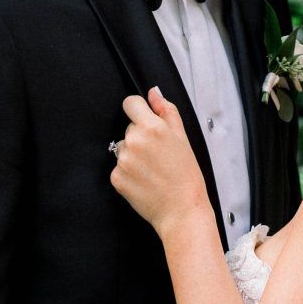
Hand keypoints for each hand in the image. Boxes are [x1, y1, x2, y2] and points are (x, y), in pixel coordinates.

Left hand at [109, 89, 208, 235]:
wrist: (182, 210)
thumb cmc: (186, 176)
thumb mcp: (183, 137)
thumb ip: (166, 110)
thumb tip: (153, 93)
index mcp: (152, 127)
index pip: (130, 103)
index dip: (139, 110)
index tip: (146, 121)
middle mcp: (134, 141)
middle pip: (129, 128)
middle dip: (140, 136)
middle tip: (158, 155)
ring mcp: (123, 160)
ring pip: (123, 148)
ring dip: (133, 155)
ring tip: (152, 169)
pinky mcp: (116, 178)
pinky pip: (118, 167)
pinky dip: (128, 173)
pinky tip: (144, 180)